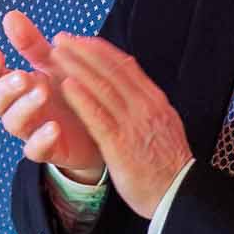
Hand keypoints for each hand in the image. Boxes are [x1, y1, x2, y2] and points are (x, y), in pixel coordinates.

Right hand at [0, 10, 105, 181]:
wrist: (104, 123)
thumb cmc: (70, 89)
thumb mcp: (54, 63)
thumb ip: (31, 44)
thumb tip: (10, 16)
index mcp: (16, 85)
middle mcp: (18, 108)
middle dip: (5, 88)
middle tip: (23, 76)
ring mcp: (32, 130)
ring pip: (13, 124)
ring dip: (24, 108)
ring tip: (42, 93)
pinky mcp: (50, 150)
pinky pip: (35, 151)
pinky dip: (41, 140)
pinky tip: (54, 127)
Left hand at [44, 30, 193, 219]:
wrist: (177, 193)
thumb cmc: (166, 161)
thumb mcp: (162, 122)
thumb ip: (145, 101)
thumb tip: (131, 78)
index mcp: (154, 100)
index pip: (125, 66)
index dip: (100, 50)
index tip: (81, 40)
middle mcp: (145, 106)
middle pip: (111, 71)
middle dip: (83, 52)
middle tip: (61, 39)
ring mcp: (133, 124)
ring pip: (102, 88)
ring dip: (77, 67)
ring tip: (56, 55)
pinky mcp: (120, 144)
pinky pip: (98, 116)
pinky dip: (81, 98)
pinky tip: (65, 86)